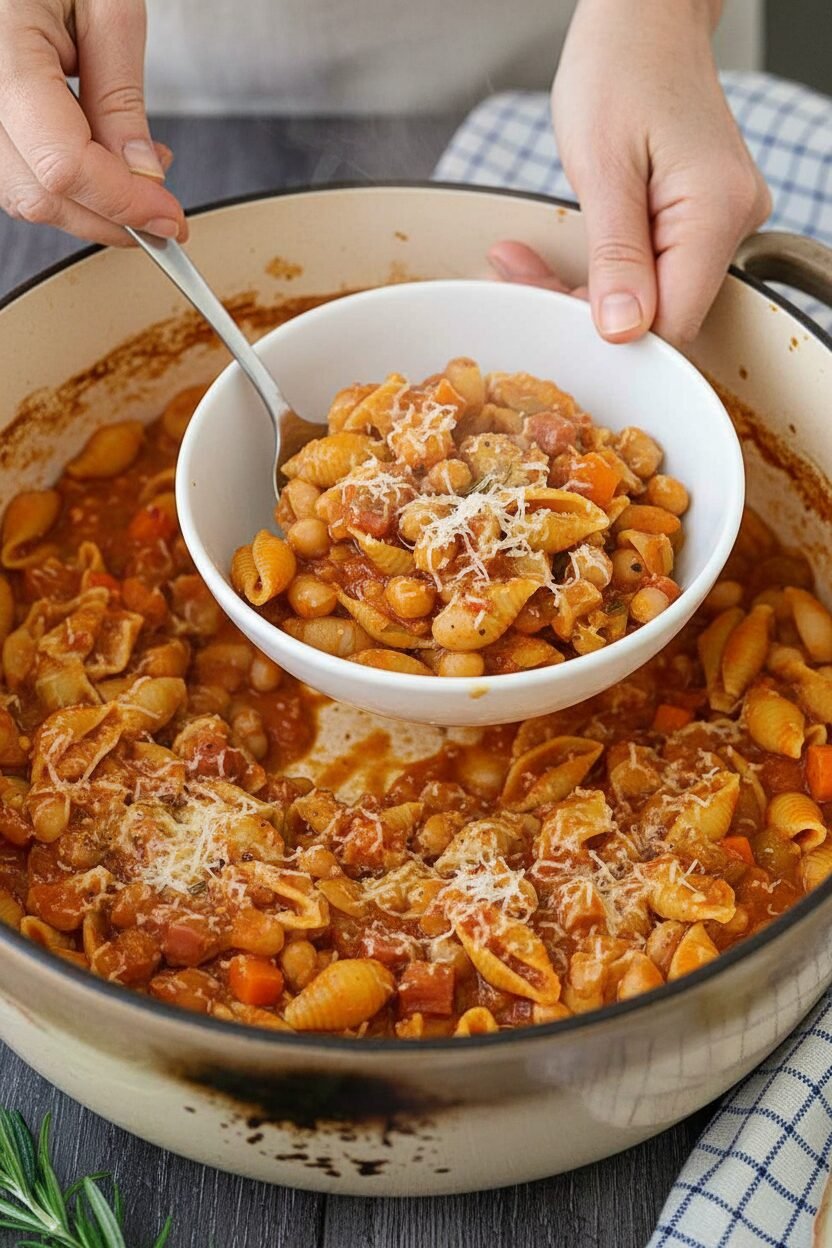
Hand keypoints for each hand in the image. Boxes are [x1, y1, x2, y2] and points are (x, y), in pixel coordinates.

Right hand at [0, 0, 184, 245]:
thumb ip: (121, 95)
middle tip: (164, 206)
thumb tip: (144, 174)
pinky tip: (102, 160)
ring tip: (137, 170)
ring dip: (91, 204)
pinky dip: (66, 185)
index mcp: (2, 48)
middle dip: (112, 214)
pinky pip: (16, 175)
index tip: (170, 218)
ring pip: (26, 195)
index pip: (63, 164)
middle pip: (41, 193)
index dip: (123, 203)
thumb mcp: (107, 6)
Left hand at [491, 0, 769, 345]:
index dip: (610, 335)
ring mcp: (719, 222)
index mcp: (716, 212)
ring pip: (650, 295)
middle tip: (518, 280)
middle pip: (660, 313)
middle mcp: (732, 223)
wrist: (642, 16)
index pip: (672, 322)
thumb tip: (623, 330)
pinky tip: (557, 255)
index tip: (548, 312)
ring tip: (522, 261)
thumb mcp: (601, 166)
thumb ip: (616, 256)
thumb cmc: (619, 66)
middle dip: (584, 310)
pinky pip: (651, 267)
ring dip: (583, 290)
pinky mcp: (698, 218)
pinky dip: (601, 268)